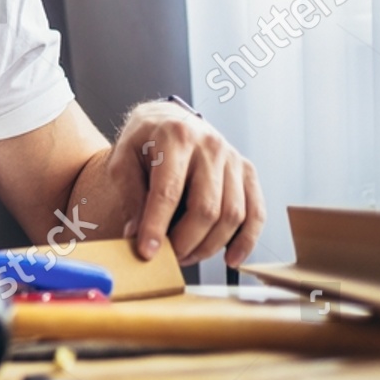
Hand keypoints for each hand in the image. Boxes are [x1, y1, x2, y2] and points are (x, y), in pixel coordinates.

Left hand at [107, 102, 265, 266]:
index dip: (157, 226)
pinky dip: (246, 240)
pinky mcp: (247, 171)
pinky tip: (230, 259)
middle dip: (185, 242)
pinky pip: (256, 212)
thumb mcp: (123, 161)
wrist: (167, 120)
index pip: (168, 191)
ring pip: (233, 215)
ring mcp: (233, 158)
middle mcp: (210, 145)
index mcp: (175, 137)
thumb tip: (136, 235)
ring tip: (185, 256)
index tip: (147, 252)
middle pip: (206, 208)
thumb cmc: (142, 143)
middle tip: (166, 257)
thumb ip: (129, 196)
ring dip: (209, 245)